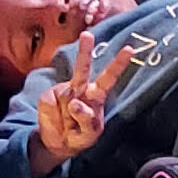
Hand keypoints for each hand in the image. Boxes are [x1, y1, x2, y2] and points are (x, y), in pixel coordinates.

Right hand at [29, 33, 132, 176]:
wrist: (56, 142)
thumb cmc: (78, 136)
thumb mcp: (89, 134)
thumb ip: (87, 119)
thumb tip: (74, 102)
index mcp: (95, 96)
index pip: (108, 78)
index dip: (118, 64)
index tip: (129, 49)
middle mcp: (80, 89)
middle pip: (83, 68)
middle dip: (84, 51)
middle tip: (87, 35)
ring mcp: (63, 91)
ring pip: (68, 84)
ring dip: (79, 59)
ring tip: (84, 48)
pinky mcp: (48, 96)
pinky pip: (53, 104)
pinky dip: (55, 116)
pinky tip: (57, 121)